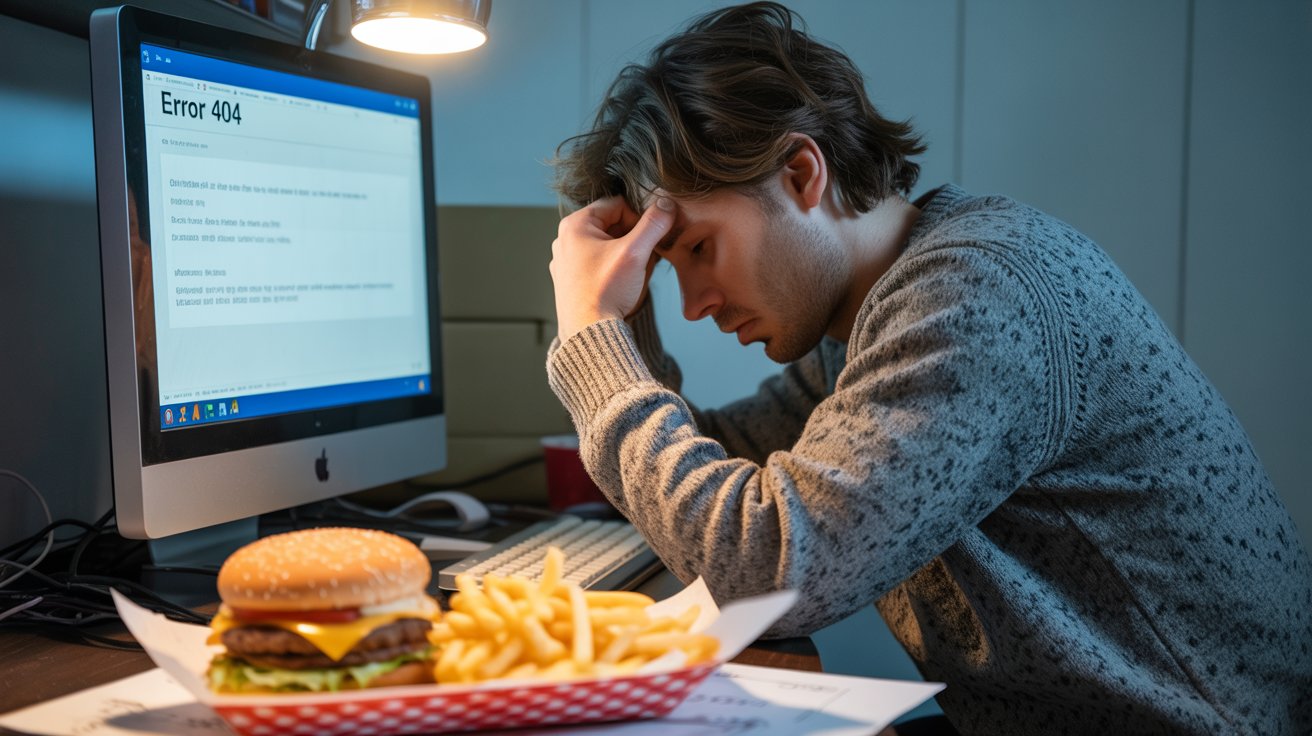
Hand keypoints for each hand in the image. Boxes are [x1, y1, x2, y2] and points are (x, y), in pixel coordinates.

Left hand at [550, 194, 674, 341]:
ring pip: (607, 245)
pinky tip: (624, 282)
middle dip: (634, 237)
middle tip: (647, 253)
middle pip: (611, 225)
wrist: (590, 334)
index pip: (616, 204)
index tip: (652, 234)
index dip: (640, 217)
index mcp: (574, 226)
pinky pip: (599, 263)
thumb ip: (653, 224)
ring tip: (636, 270)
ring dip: (627, 252)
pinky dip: (615, 267)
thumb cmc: (606, 293)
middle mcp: (565, 240)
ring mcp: (566, 261)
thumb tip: (666, 205)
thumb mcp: (636, 252)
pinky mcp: (572, 280)